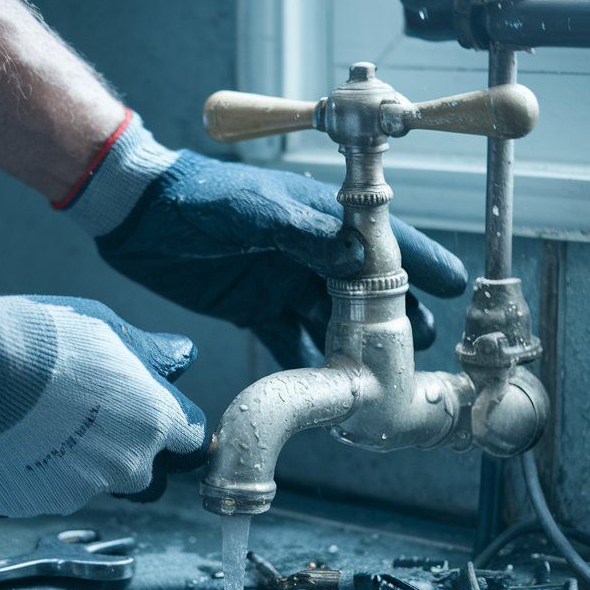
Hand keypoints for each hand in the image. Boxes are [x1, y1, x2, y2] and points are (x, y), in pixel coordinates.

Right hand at [0, 283, 207, 516]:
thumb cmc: (45, 343)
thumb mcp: (109, 330)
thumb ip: (152, 354)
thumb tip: (180, 356)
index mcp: (154, 422)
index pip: (190, 441)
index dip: (172, 428)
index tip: (152, 416)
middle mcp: (126, 466)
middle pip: (145, 475)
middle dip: (128, 455)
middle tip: (93, 421)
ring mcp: (80, 491)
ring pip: (93, 485)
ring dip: (80, 465)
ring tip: (44, 426)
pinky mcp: (35, 504)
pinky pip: (44, 492)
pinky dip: (36, 473)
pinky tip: (17, 441)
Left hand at [60, 112, 467, 368]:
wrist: (137, 216)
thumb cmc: (196, 198)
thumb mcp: (252, 210)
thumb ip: (303, 234)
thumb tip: (356, 262)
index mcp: (317, 218)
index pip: (380, 241)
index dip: (418, 262)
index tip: (452, 286)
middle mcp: (308, 253)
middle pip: (366, 290)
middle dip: (396, 317)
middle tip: (419, 349)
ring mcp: (283, 283)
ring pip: (334, 321)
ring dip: (356, 348)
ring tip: (381, 377)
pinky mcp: (254, 309)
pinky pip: (291, 342)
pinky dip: (308, 366)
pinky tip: (328, 391)